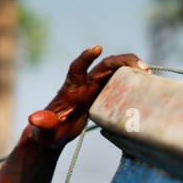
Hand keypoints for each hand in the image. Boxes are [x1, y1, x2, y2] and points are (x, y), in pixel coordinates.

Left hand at [28, 45, 149, 147]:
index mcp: (71, 89)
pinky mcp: (102, 95)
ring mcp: (95, 88)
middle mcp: (84, 84)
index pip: (77, 68)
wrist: (53, 134)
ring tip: (148, 75)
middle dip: (123, 62)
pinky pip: (119, 82)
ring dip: (131, 69)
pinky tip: (147, 85)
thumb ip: (42, 124)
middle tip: (142, 68)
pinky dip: (132, 81)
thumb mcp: (43, 131)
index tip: (98, 48)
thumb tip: (34, 118)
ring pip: (115, 71)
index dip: (86, 58)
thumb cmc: (46, 133)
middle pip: (105, 65)